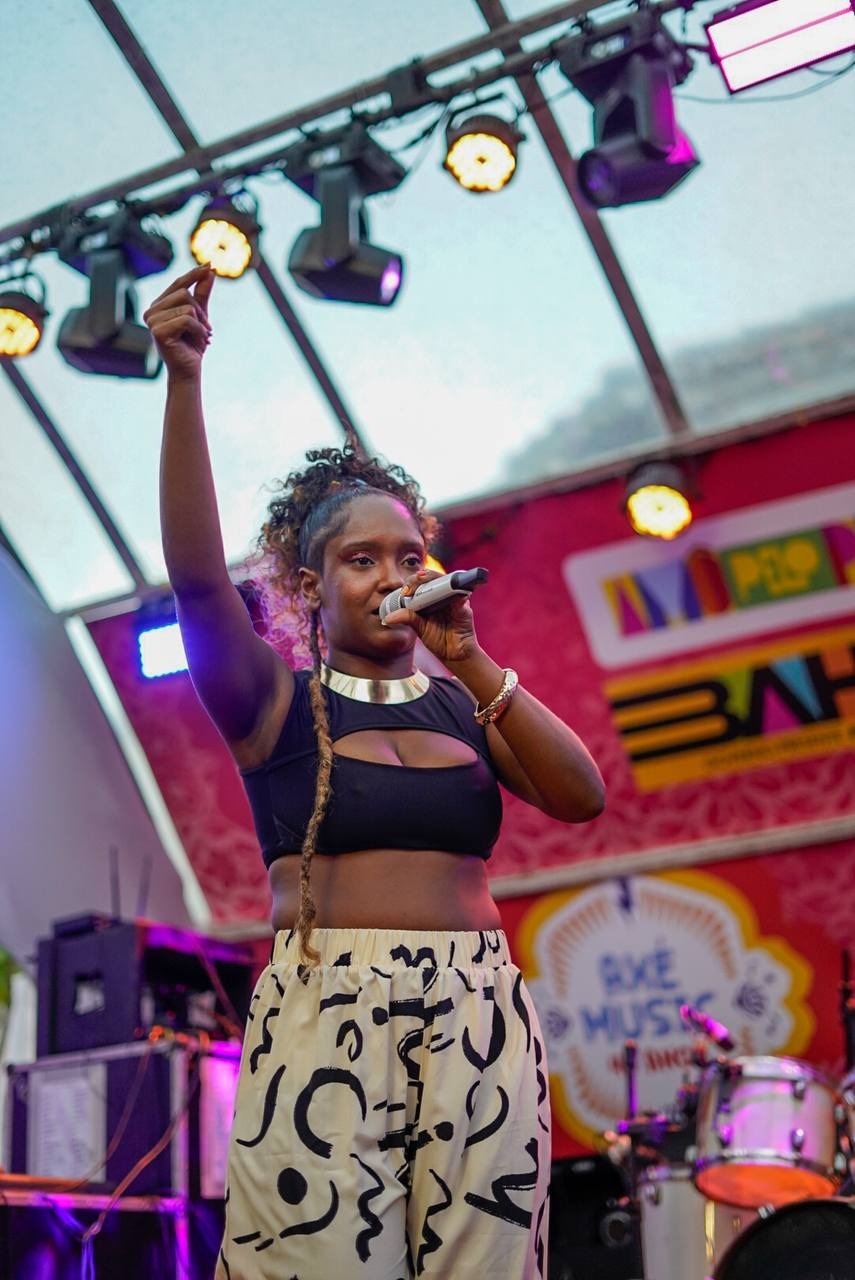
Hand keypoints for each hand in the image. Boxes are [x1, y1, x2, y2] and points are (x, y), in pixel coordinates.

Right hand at [143, 264, 213, 379]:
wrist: (189, 370)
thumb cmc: (192, 345)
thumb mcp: (200, 315)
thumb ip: (202, 293)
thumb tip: (209, 269)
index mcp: (159, 305)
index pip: (178, 284)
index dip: (194, 274)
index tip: (210, 264)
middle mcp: (151, 311)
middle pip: (184, 293)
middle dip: (201, 312)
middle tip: (205, 330)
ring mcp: (152, 321)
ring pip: (187, 306)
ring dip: (201, 323)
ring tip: (201, 337)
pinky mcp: (158, 331)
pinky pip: (187, 319)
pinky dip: (198, 330)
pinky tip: (198, 342)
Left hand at [381, 569, 478, 664]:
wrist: (454, 655)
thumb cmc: (439, 640)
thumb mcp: (419, 627)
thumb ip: (406, 618)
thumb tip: (387, 618)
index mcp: (431, 599)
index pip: (422, 583)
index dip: (412, 582)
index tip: (405, 590)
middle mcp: (444, 596)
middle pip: (434, 578)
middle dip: (422, 576)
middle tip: (413, 582)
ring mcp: (454, 600)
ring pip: (447, 581)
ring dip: (434, 578)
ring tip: (423, 579)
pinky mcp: (465, 607)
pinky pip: (461, 595)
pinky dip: (454, 592)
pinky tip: (446, 591)